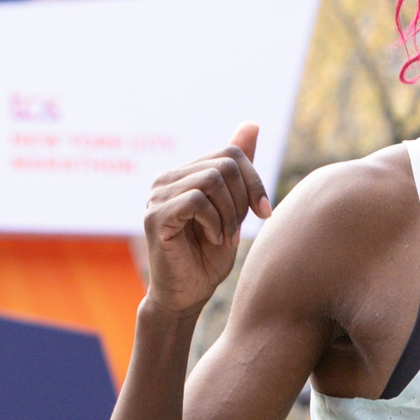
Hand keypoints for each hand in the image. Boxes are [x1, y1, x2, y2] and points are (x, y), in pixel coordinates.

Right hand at [143, 122, 271, 314]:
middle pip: (225, 164)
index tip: (264, 212)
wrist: (187, 296)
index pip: (231, 153)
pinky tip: (213, 239)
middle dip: (243, 199)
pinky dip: (215, 222)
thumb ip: (239, 169)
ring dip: (230, 214)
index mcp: (186, 173)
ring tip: (224, 236)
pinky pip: (197, 200)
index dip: (254, 181)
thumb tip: (252, 123)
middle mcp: (167, 178)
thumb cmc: (209, 256)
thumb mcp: (234, 208)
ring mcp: (158, 195)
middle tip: (237, 230)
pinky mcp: (155, 216)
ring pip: (213, 180)